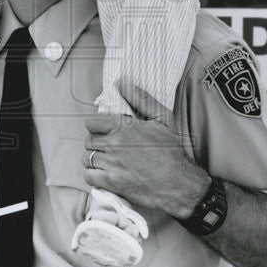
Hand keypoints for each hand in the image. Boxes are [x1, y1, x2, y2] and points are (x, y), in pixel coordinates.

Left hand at [82, 81, 210, 218]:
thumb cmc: (172, 152)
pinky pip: (89, 176)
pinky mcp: (111, 183)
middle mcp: (114, 144)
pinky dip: (95, 177)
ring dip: (95, 160)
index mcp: (123, 127)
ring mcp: (111, 164)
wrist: (179, 183)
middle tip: (109, 149)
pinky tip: (106, 175)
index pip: (92, 123)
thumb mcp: (162, 119)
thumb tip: (123, 83)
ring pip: (87, 158)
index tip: (105, 133)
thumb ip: (140, 99)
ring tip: (108, 162)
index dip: (98, 128)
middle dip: (97, 144)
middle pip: (89, 141)